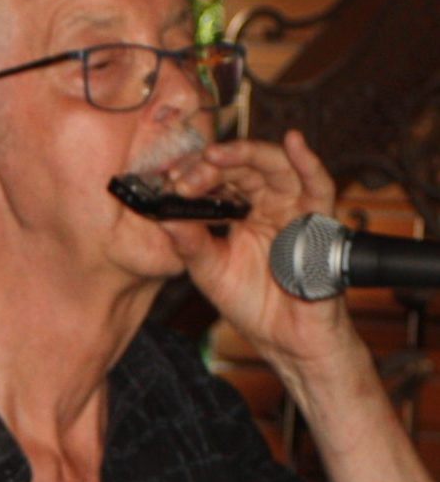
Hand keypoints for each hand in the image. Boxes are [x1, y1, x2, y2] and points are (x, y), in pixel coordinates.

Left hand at [163, 129, 356, 370]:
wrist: (284, 339)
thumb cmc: (252, 303)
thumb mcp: (209, 270)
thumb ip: (189, 242)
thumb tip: (162, 214)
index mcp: (244, 212)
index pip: (222, 179)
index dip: (197, 174)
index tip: (170, 179)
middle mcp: (272, 205)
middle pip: (247, 167)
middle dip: (215, 165)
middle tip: (186, 172)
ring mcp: (297, 211)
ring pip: (278, 168)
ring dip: (248, 156)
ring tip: (218, 154)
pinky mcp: (319, 224)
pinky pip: (320, 187)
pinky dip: (308, 162)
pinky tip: (293, 142)